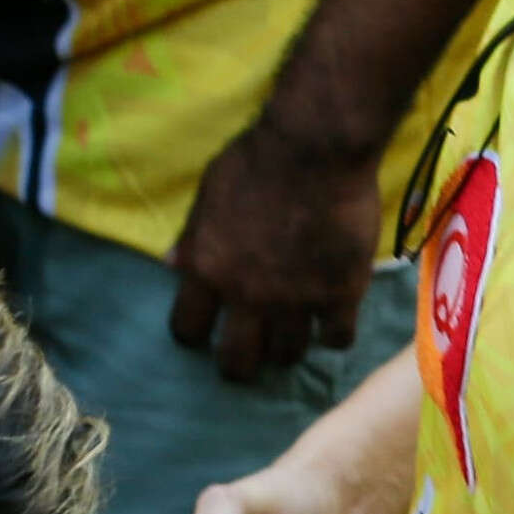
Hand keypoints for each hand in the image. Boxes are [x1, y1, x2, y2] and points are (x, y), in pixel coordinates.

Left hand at [168, 110, 382, 381]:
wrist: (314, 149)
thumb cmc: (253, 162)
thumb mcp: (207, 195)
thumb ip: (193, 237)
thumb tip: (172, 266)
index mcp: (206, 268)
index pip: (187, 328)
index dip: (194, 334)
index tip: (203, 332)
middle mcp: (247, 294)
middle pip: (238, 360)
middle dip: (239, 364)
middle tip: (248, 355)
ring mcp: (296, 300)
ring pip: (288, 355)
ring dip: (286, 349)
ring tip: (289, 336)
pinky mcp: (341, 295)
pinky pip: (336, 339)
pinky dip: (332, 333)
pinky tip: (330, 320)